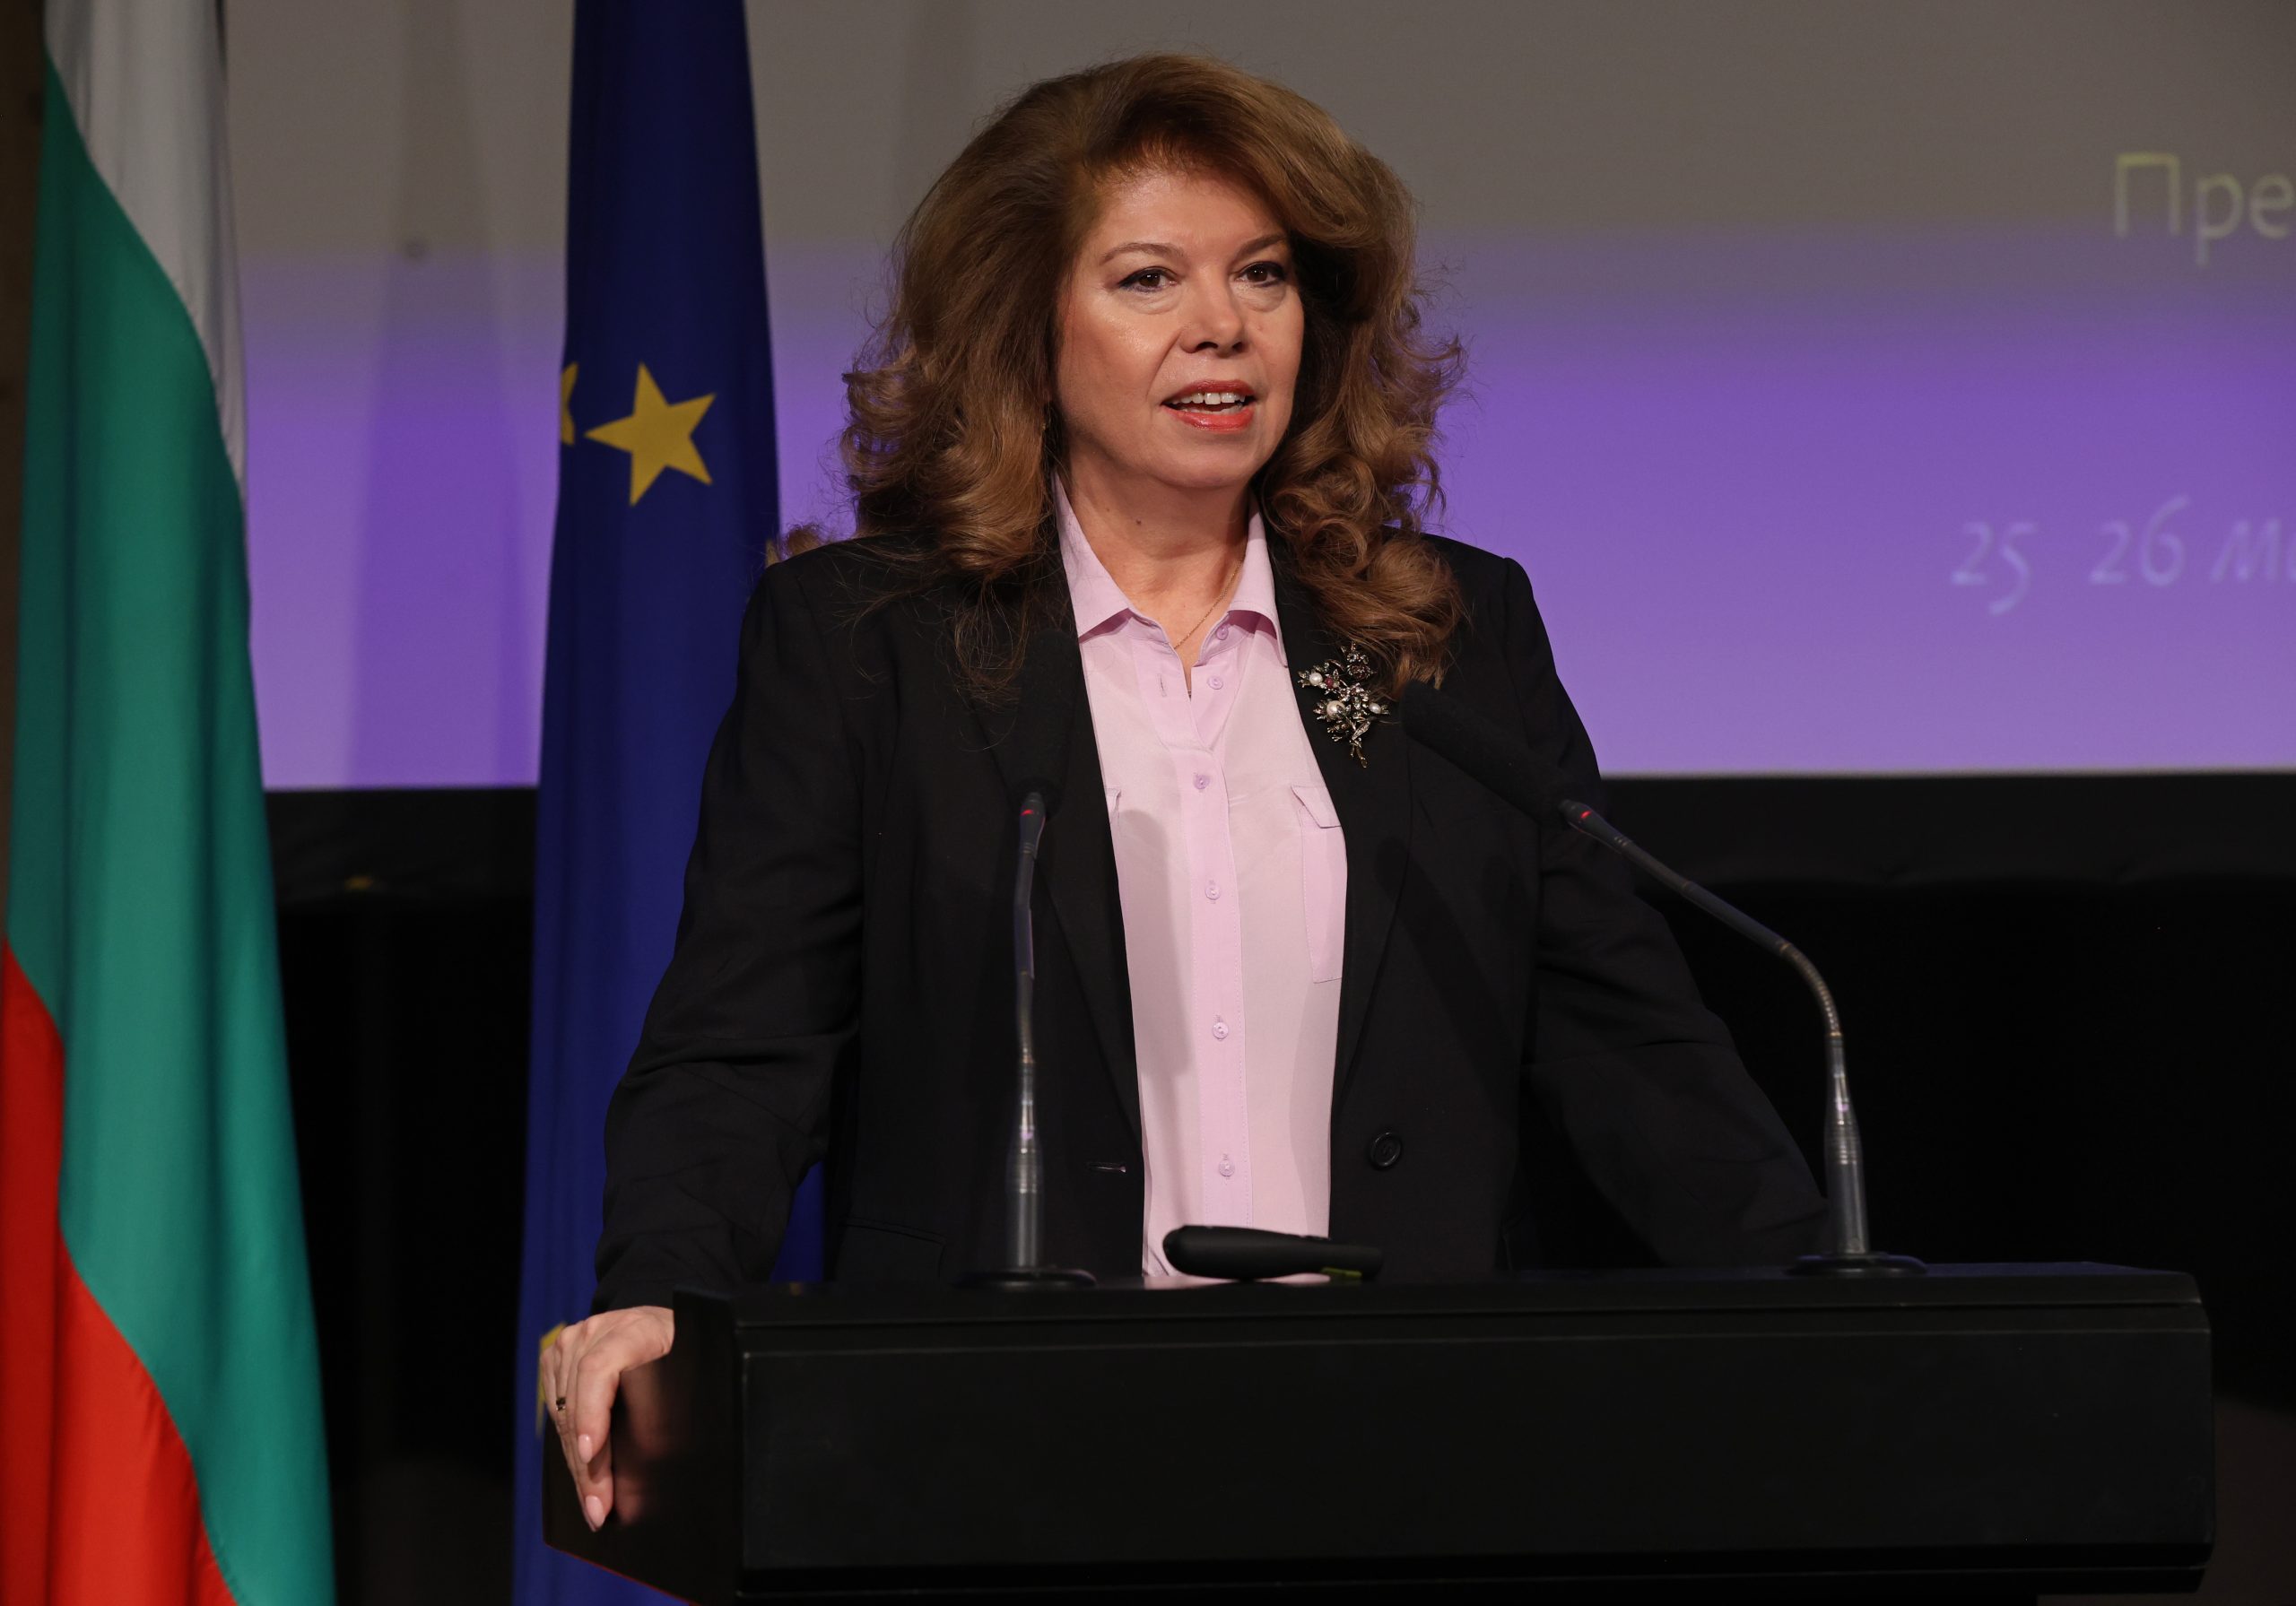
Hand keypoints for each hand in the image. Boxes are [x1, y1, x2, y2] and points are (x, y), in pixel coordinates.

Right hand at [540, 1305, 673, 1528]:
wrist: (662, 1324)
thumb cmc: (681, 1351)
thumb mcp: (688, 1368)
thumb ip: (671, 1402)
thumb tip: (655, 1455)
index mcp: (635, 1329)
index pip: (599, 1368)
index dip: (591, 1413)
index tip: (589, 1453)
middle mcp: (596, 1332)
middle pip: (578, 1401)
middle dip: (588, 1463)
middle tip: (597, 1508)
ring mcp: (572, 1343)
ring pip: (563, 1412)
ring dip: (576, 1464)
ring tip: (591, 1503)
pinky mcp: (557, 1359)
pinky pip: (555, 1409)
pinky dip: (568, 1445)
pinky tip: (581, 1475)